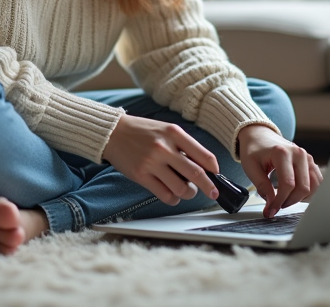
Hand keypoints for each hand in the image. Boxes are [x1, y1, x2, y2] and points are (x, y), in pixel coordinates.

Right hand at [102, 115, 220, 205]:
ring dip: (189, 193)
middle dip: (209, 187)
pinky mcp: (141, 176)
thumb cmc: (142, 131)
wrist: (113, 132)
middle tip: (213, 192)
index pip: (204, 155)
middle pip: (196, 174)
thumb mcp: (166, 129)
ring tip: (187, 190)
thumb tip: (204, 166)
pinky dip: (173, 199)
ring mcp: (152, 163)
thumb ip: (184, 145)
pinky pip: (165, 195)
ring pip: (181, 188)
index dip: (214, 170)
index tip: (216, 175)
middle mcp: (164, 147)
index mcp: (174, 133)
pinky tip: (172, 194)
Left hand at [237, 124, 322, 217]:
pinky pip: (317, 181)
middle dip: (290, 201)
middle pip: (303, 187)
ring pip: (314, 186)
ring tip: (285, 200)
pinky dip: (308, 192)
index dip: (280, 201)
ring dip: (301, 198)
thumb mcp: (250, 167)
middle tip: (277, 206)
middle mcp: (298, 153)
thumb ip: (261, 185)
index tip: (271, 210)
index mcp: (282, 153)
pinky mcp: (311, 162)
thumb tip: (271, 203)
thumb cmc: (254, 150)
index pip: (288, 184)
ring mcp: (307, 157)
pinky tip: (295, 195)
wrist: (260, 136)